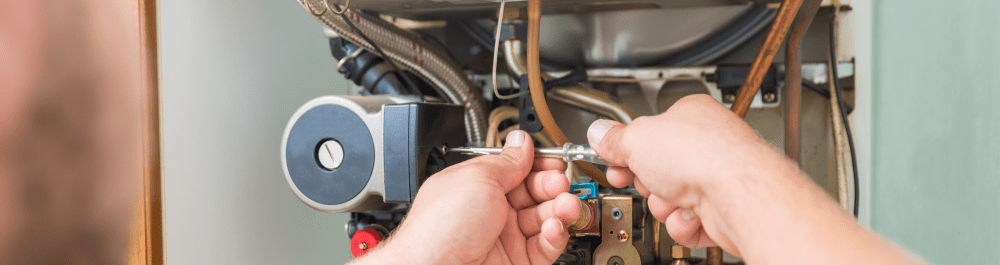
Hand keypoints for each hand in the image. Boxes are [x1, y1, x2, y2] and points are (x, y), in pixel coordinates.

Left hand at [355, 130, 581, 263]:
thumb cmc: (439, 229)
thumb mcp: (477, 178)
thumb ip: (507, 161)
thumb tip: (522, 140)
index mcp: (477, 186)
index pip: (517, 170)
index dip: (538, 165)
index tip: (555, 162)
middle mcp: (491, 211)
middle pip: (535, 194)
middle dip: (552, 186)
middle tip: (559, 184)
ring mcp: (504, 238)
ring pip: (545, 219)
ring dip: (560, 209)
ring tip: (565, 205)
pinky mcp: (518, 262)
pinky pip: (546, 246)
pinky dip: (555, 235)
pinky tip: (554, 227)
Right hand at [586, 94, 793, 256]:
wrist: (738, 195)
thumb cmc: (704, 156)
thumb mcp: (637, 138)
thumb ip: (614, 138)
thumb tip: (599, 133)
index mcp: (689, 115)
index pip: (648, 131)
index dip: (627, 147)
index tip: (613, 156)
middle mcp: (706, 145)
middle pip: (656, 168)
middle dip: (646, 181)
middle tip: (646, 179)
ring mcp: (715, 178)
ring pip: (668, 199)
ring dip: (664, 204)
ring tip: (675, 197)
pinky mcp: (721, 211)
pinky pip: (685, 222)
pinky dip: (683, 223)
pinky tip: (691, 214)